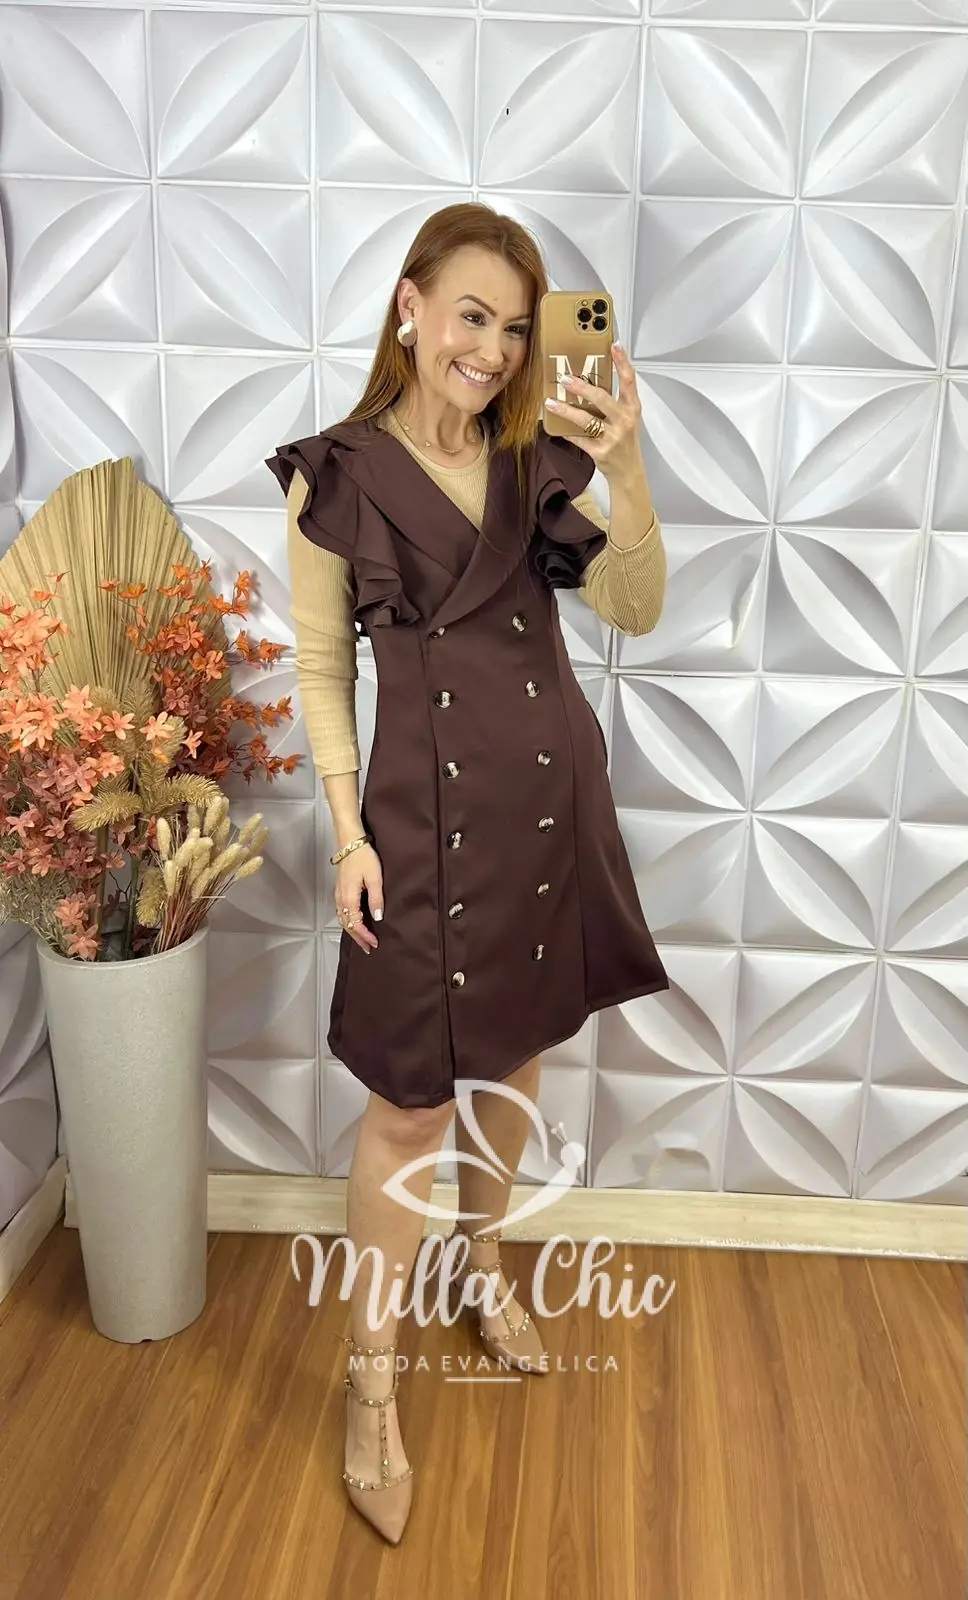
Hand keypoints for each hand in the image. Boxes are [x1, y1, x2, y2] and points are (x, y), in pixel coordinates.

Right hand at [335, 844, 382, 953]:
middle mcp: (341, 899)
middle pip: (347, 925)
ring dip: (352, 931)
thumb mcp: (375, 878)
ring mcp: (338, 895)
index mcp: (349, 898)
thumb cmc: (363, 858)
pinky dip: (347, 922)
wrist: (350, 843)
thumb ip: (376, 899)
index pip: (356, 924)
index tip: (374, 943)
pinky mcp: (339, 890)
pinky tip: (353, 923)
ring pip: (342, 919)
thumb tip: (377, 917)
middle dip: (358, 938)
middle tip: (367, 948)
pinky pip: (340, 912)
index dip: (365, 936)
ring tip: (361, 939)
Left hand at [544, 342, 644, 484]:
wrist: (629, 471)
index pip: (629, 381)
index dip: (622, 362)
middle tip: (565, 378)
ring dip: (566, 410)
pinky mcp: (601, 451)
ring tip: (551, 402)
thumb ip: (614, 402)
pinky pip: (579, 439)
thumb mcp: (626, 419)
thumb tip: (588, 384)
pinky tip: (555, 426)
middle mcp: (624, 421)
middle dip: (581, 387)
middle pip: (602, 398)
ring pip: (586, 419)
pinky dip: (566, 432)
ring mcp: (612, 437)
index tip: (614, 345)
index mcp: (632, 408)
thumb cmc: (625, 442)